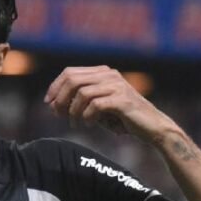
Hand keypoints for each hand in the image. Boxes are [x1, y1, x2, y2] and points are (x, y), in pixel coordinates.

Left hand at [44, 66, 173, 139]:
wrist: (153, 127)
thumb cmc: (124, 118)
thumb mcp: (99, 106)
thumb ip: (80, 102)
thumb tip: (54, 104)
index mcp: (103, 72)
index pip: (70, 72)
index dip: (55, 87)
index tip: (48, 103)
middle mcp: (109, 75)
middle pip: (72, 80)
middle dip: (60, 98)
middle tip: (58, 114)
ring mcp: (117, 86)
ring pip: (82, 93)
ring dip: (73, 111)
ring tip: (75, 123)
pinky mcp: (122, 100)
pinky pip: (95, 105)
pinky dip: (87, 116)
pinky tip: (88, 124)